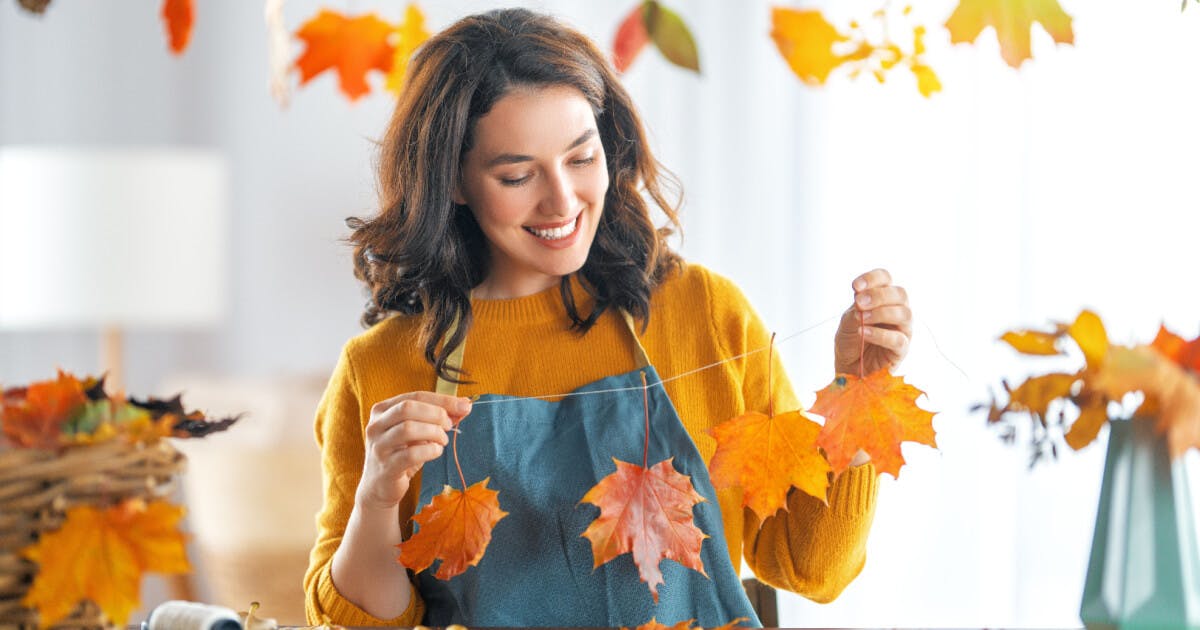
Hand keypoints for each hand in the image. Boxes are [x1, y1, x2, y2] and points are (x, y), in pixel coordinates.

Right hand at [355, 392, 471, 510]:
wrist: (379, 486)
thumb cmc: (401, 453)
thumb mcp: (418, 431)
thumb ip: (438, 417)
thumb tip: (464, 405)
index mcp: (383, 410)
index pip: (416, 395)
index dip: (442, 400)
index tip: (464, 406)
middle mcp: (376, 425)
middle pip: (408, 408)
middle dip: (436, 414)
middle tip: (449, 425)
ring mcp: (379, 446)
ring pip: (408, 428)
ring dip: (434, 433)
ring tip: (443, 440)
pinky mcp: (386, 467)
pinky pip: (411, 454)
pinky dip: (430, 450)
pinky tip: (436, 452)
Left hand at [834, 268, 911, 375]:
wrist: (848, 368)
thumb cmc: (851, 341)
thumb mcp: (847, 321)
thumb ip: (856, 310)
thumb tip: (862, 300)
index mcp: (884, 299)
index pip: (886, 279)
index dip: (873, 278)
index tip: (855, 286)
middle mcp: (898, 310)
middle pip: (900, 293)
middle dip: (878, 295)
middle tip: (859, 303)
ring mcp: (903, 330)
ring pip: (904, 313)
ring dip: (881, 313)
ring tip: (862, 319)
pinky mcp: (902, 350)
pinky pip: (898, 339)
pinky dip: (880, 334)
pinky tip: (864, 332)